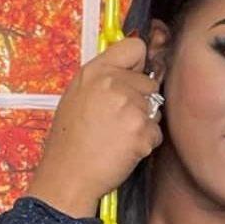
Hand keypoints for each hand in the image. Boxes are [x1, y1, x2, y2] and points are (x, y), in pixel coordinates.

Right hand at [24, 36, 163, 216]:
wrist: (68, 176)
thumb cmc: (70, 141)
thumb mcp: (76, 96)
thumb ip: (104, 79)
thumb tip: (131, 70)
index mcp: (94, 72)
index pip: (135, 47)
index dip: (138, 62)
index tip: (134, 74)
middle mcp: (113, 84)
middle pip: (150, 82)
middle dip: (140, 100)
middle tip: (117, 120)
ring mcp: (129, 106)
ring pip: (154, 109)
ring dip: (143, 124)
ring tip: (117, 136)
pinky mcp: (141, 130)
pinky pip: (156, 132)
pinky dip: (145, 143)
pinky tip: (124, 149)